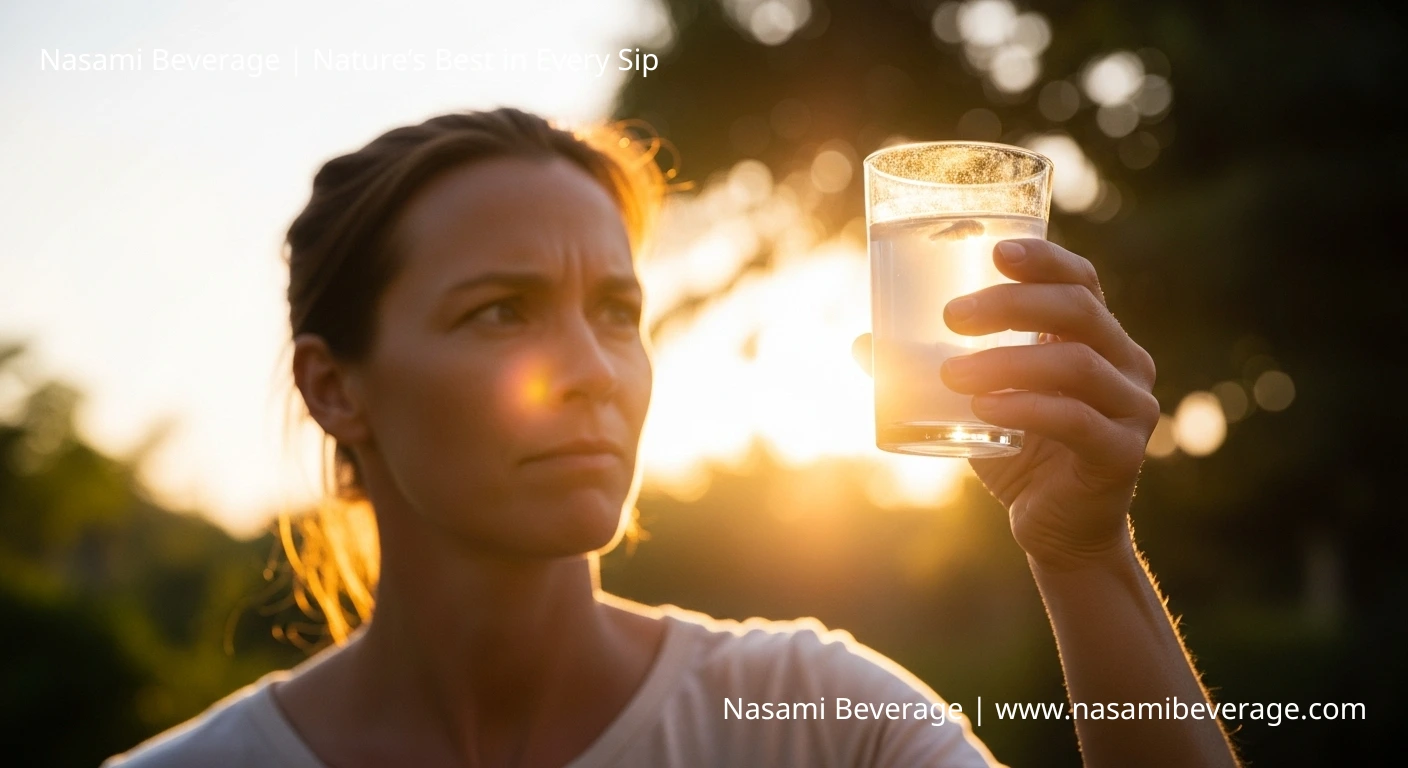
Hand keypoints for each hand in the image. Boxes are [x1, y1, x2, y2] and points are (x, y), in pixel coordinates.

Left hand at [852, 239, 1160, 570]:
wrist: (1056, 530)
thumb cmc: (1017, 451)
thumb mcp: (972, 402)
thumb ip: (928, 371)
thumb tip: (862, 342)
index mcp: (1095, 338)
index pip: (1078, 281)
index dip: (1043, 258)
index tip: (994, 250)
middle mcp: (1124, 363)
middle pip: (1077, 311)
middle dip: (1012, 304)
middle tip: (953, 315)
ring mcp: (1130, 408)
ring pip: (1076, 365)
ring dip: (1007, 361)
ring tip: (950, 373)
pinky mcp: (1120, 454)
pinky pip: (1077, 421)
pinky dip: (1028, 408)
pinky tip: (984, 409)